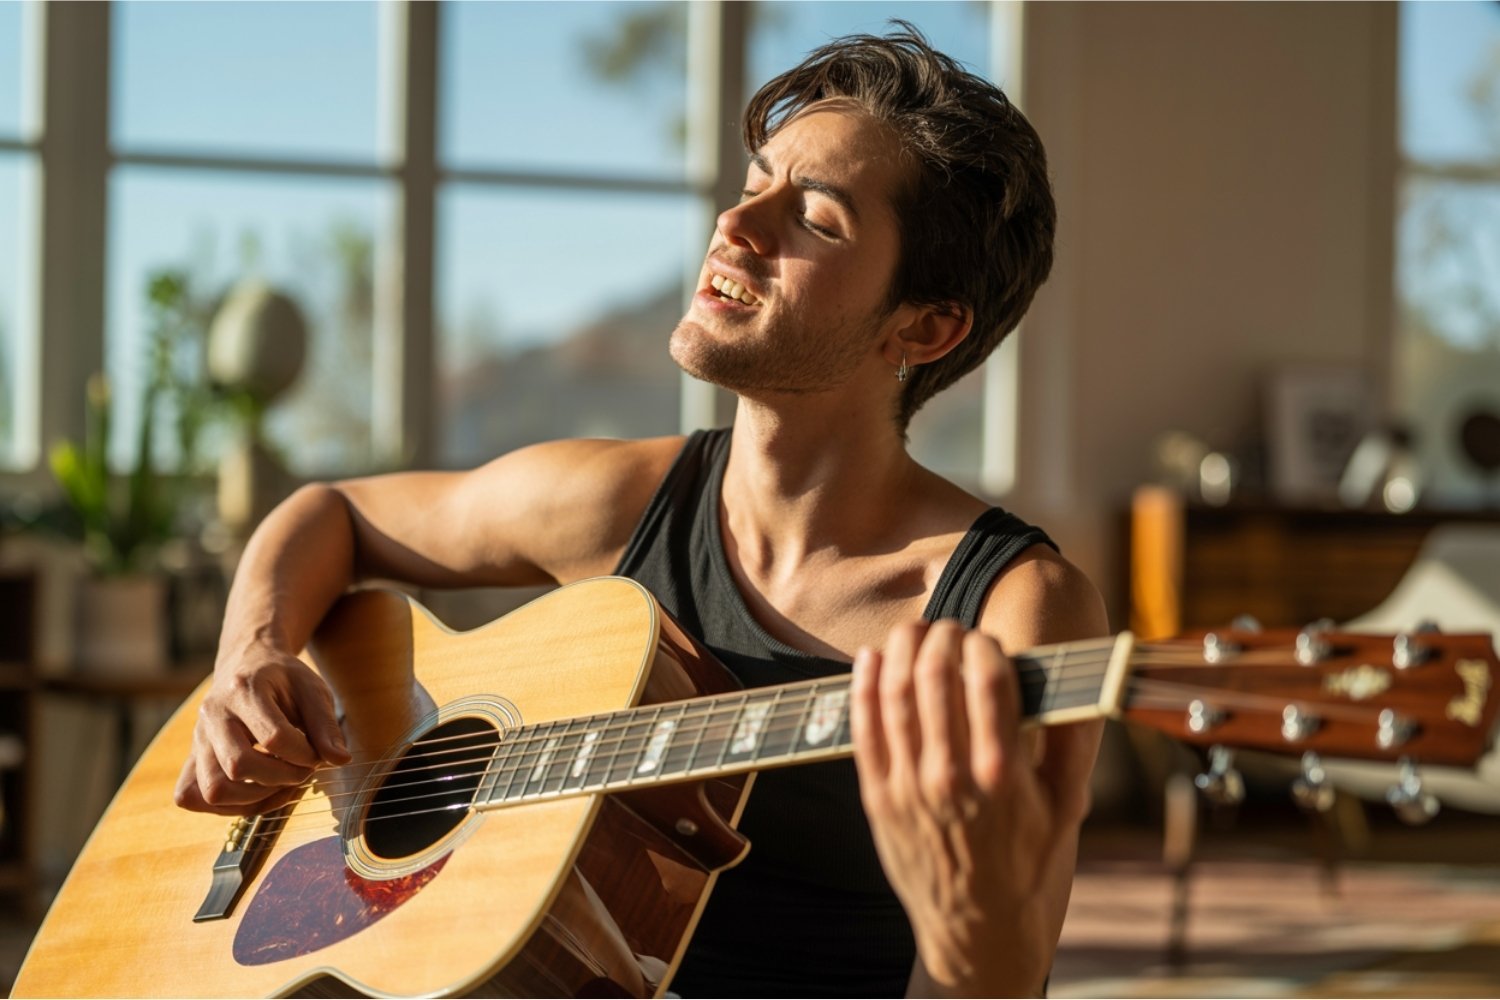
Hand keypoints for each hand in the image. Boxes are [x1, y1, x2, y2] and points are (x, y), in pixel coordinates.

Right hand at [173, 643, 350, 815]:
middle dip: (281, 778)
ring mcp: (198, 738)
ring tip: (281, 783)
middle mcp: (212, 715)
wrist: (248, 665)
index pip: (274, 737)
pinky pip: (194, 796)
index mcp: (243, 689)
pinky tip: (257, 793)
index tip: (318, 754)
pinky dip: (228, 806)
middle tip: (302, 770)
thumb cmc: (283, 680)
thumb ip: (326, 725)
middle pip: (238, 766)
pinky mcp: (192, 757)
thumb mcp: (312, 690)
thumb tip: (340, 760)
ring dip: (254, 799)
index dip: (304, 755)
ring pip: (213, 790)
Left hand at [850, 620, 1098, 996]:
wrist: (978, 930)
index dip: (984, 643)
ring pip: (895, 693)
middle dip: (942, 637)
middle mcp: (952, 776)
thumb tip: (1081, 683)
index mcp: (1004, 773)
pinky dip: (864, 685)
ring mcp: (909, 787)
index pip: (988, 678)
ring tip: (915, 633)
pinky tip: (871, 659)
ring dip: (902, 649)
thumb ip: (1070, 743)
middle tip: (950, 630)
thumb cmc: (1028, 866)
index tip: (986, 639)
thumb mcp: (1065, 807)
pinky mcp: (878, 799)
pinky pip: (863, 728)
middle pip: (935, 675)